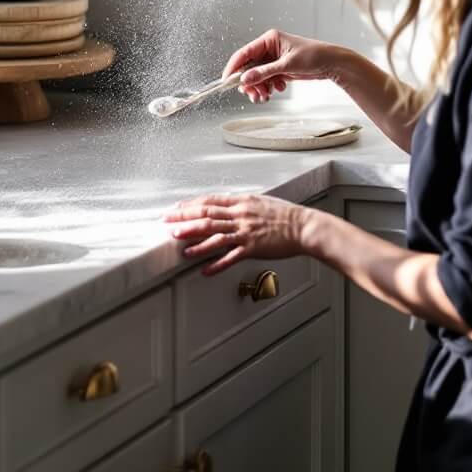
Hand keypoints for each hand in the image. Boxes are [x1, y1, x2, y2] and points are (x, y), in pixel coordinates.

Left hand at [164, 193, 309, 275]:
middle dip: (184, 220)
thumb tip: (224, 206)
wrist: (304, 226)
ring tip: (182, 249)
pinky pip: (231, 257)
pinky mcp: (253, 248)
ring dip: (197, 243)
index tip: (175, 209)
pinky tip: (205, 270)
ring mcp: (246, 232)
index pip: (209, 201)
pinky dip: (217, 264)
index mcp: (241, 202)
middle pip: (207, 216)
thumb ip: (241, 204)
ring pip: (216, 236)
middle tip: (167, 224)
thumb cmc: (285, 215)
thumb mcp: (260, 202)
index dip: (189, 205)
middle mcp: (241, 215)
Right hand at [224, 29, 344, 104]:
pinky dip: (269, 86)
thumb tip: (245, 79)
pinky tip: (279, 88)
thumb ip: (265, 72)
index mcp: (269, 39)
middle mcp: (269, 48)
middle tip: (252, 95)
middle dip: (250, 82)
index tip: (227, 81)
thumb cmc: (314, 56)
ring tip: (265, 96)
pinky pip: (267, 79)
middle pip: (249, 67)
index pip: (244, 53)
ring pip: (257, 75)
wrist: (332, 63)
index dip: (234, 67)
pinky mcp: (280, 68)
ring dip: (259, 87)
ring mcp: (274, 59)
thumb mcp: (287, 65)